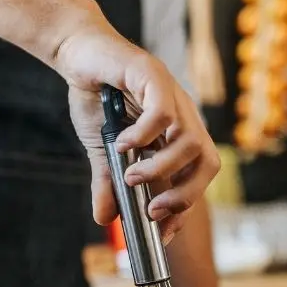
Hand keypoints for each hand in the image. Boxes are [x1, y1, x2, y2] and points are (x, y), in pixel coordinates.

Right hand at [55, 18, 220, 243]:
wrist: (78, 53)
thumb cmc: (95, 97)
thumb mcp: (101, 150)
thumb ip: (107, 182)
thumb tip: (104, 219)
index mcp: (178, 133)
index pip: (198, 176)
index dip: (185, 206)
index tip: (163, 232)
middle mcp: (183, 116)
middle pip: (208, 162)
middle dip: (185, 195)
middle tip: (152, 211)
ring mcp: (172, 95)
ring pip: (190, 142)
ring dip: (161, 168)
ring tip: (130, 177)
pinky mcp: (154, 75)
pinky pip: (163, 112)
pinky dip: (144, 135)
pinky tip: (122, 144)